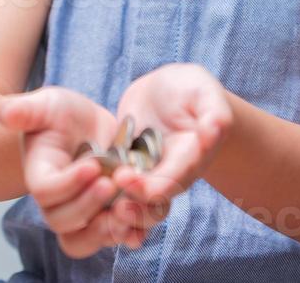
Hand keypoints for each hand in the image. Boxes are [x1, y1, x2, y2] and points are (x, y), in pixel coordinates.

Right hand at [0, 87, 147, 256]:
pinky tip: (141, 223)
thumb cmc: (61, 116)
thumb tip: (4, 113)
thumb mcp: (47, 104)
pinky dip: (127, 235)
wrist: (85, 128)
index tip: (93, 165)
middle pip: (63, 222)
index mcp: (39, 175)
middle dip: (88, 206)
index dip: (68, 184)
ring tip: (126, 209)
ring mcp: (80, 214)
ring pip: (84, 240)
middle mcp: (55, 202)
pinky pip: (110, 239)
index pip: (45, 191)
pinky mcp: (104, 217)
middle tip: (112, 183)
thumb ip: (26, 110)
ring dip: (106, 230)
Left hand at [105, 64, 233, 236]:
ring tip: (97, 205)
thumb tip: (216, 128)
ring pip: (136, 201)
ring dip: (120, 209)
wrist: (167, 92)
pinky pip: (117, 189)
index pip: (175, 179)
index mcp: (191, 157)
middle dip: (134, 206)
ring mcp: (148, 173)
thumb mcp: (204, 93)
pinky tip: (83, 198)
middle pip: (155, 200)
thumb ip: (214, 112)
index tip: (127, 179)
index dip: (153, 185)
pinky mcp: (127, 168)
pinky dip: (104, 196)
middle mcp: (170, 172)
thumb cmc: (192, 90)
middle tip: (111, 203)